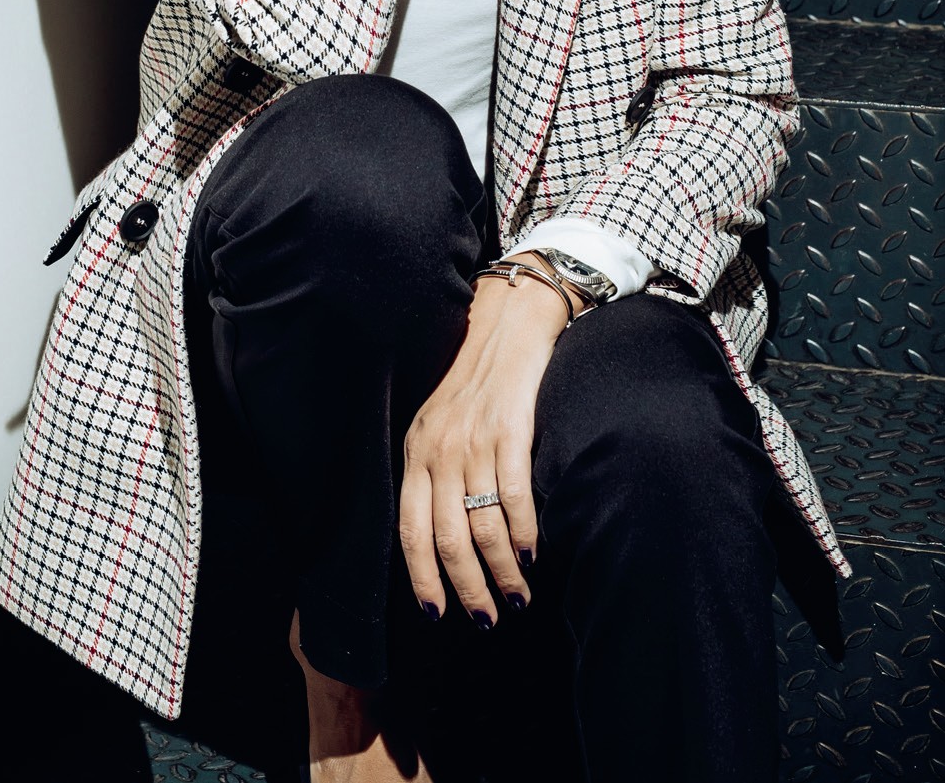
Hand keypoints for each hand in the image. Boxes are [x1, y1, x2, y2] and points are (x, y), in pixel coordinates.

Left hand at [398, 264, 568, 625]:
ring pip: (484, 526)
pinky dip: (525, 534)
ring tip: (518, 597)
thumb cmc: (476, 383)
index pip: (410, 530)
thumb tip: (441, 538)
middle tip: (487, 620)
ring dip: (503, 572)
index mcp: (416, 452)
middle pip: (448, 538)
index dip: (422, 578)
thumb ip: (434, 472)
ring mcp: (474, 439)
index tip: (437, 615)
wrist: (508, 325)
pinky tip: (534, 555)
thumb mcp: (439, 425)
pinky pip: (514, 495)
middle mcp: (439, 449)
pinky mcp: (510, 428)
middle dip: (468, 588)